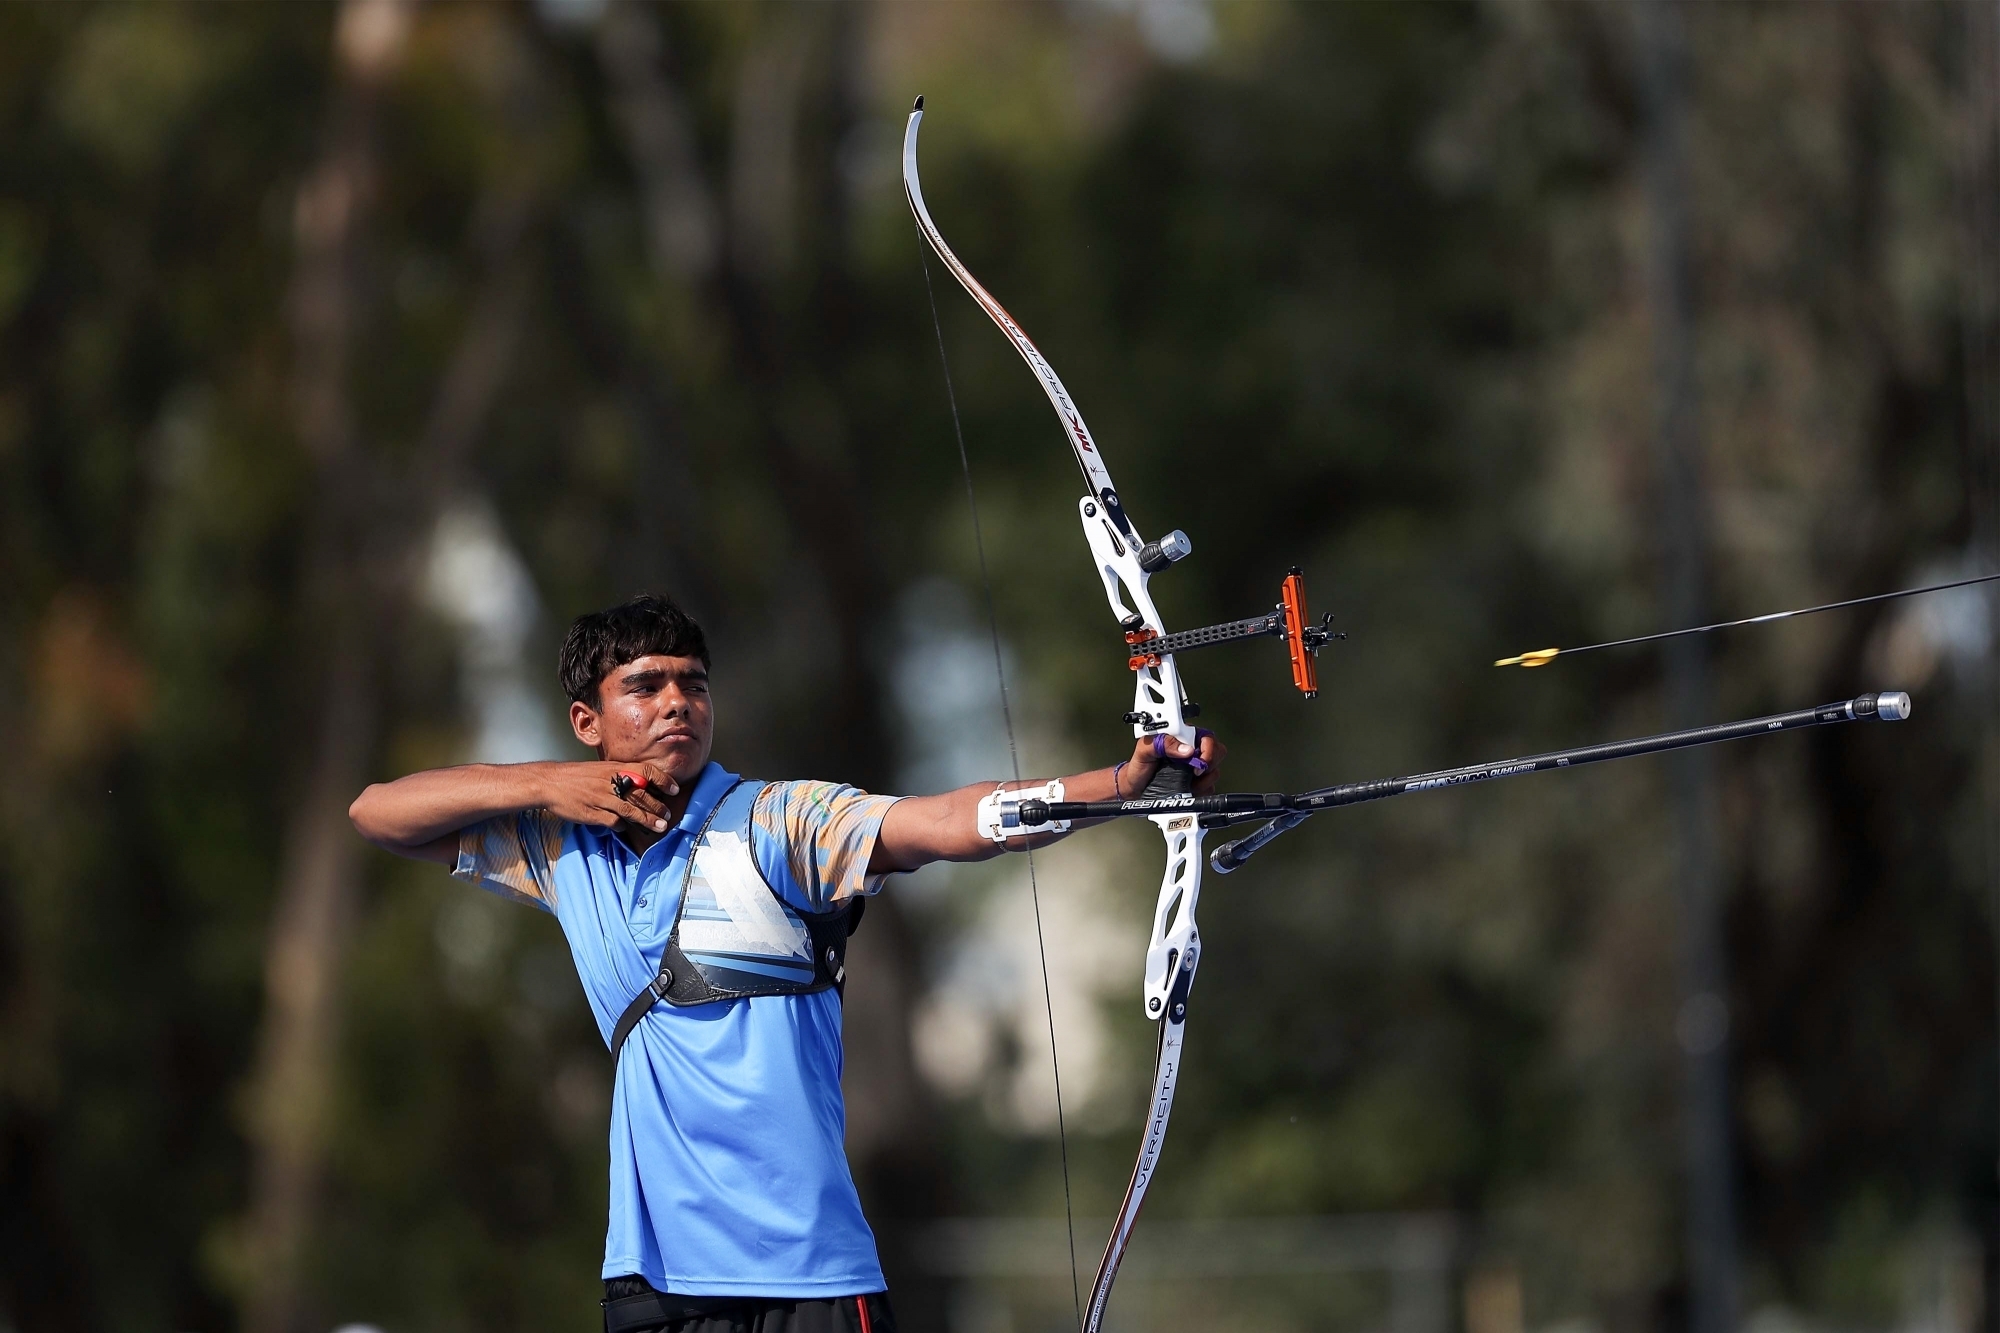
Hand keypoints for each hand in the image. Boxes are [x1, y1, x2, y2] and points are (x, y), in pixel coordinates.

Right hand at [538, 760, 680, 831]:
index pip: (646, 771)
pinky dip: (622, 826)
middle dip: (658, 807)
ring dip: (648, 820)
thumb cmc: (577, 775)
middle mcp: (611, 782)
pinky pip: (614, 822)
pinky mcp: (593, 813)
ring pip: (632, 811)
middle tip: (668, 814)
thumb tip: (642, 784)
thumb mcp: (601, 768)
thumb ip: (621, 774)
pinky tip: (625, 827)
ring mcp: (602, 798)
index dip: (663, 780)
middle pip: (642, 795)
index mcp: (615, 768)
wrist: (551, 782)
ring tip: (660, 826)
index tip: (674, 789)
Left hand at [1120, 729, 1226, 796]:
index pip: (1207, 737)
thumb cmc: (1138, 766)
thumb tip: (1185, 749)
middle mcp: (1192, 751)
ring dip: (1202, 780)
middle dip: (1209, 764)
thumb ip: (1163, 743)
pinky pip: (1209, 788)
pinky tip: (1187, 789)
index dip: (1207, 749)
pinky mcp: (1197, 784)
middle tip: (1194, 772)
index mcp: (1182, 737)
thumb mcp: (1145, 749)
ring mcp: (1196, 768)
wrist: (1134, 788)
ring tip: (1186, 782)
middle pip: (1217, 752)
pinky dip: (1200, 791)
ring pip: (1214, 772)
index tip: (1197, 760)